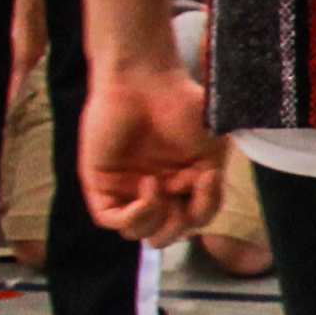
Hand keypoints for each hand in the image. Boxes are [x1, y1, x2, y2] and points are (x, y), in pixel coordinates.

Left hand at [77, 63, 225, 244]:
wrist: (144, 80)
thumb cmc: (182, 104)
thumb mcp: (214, 146)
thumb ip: (215, 183)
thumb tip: (204, 215)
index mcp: (182, 184)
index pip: (193, 220)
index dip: (204, 211)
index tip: (209, 179)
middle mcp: (155, 190)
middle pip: (164, 234)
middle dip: (175, 231)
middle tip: (180, 210)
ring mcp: (126, 189)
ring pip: (138, 232)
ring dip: (155, 221)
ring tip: (159, 188)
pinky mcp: (100, 184)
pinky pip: (111, 219)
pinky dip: (133, 216)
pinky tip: (147, 187)